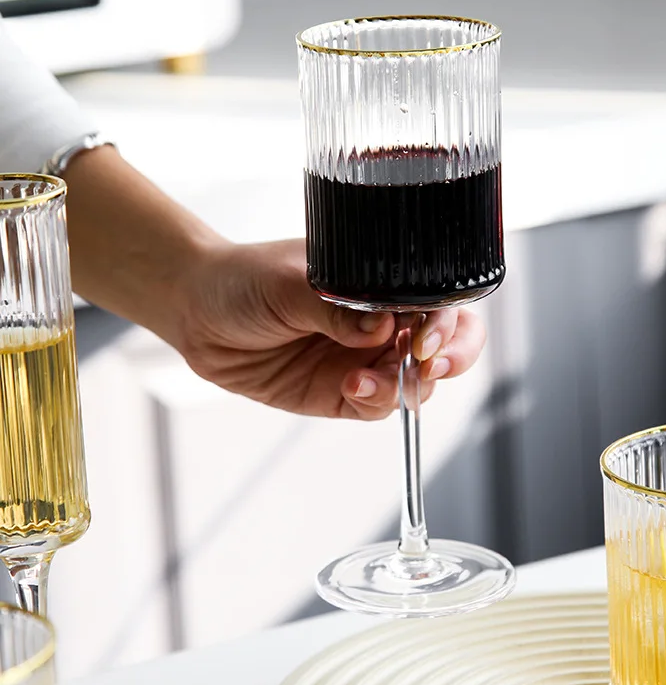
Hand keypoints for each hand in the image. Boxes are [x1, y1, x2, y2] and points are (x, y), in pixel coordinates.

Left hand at [173, 238, 485, 418]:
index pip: (438, 299)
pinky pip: (376, 405)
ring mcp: (365, 357)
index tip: (426, 337)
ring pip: (415, 380)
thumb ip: (337, 307)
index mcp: (380, 283)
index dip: (446, 321)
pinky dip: (375, 401)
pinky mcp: (342, 392)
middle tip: (426, 365)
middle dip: (449, 357)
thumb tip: (384, 326)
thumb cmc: (245, 279)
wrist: (198, 312)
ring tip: (363, 380)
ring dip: (403, 385)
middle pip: (444, 343)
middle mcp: (382, 320)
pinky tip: (351, 387)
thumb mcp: (290, 283)